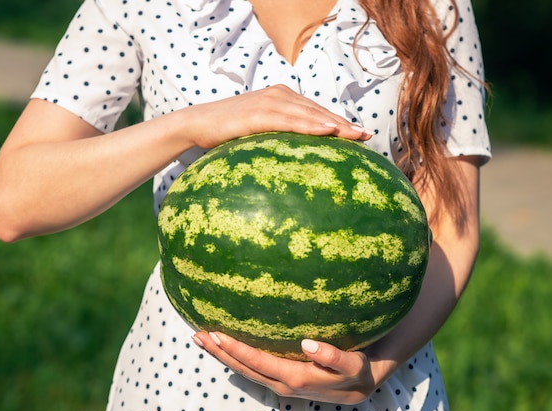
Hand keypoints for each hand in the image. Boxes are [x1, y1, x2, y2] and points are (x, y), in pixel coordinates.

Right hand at [177, 84, 372, 149]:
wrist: (197, 124)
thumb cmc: (228, 132)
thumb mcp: (257, 133)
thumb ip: (276, 138)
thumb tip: (292, 161)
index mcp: (282, 99)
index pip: (315, 111)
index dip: (338, 121)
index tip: (359, 134)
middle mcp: (279, 96)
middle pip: (318, 111)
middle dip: (343, 123)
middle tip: (366, 135)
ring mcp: (269, 102)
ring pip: (309, 114)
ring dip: (334, 124)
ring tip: (354, 134)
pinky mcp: (258, 112)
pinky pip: (290, 120)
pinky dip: (310, 125)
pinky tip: (327, 131)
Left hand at [192, 331, 383, 404]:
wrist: (362, 386)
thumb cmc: (358, 371)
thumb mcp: (354, 364)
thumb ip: (334, 357)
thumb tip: (308, 345)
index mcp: (295, 379)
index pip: (258, 362)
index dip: (236, 350)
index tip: (216, 334)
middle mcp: (282, 384)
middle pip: (243, 368)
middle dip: (219, 352)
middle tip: (197, 334)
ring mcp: (278, 383)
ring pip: (243, 370)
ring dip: (222, 355)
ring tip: (201, 338)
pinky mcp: (279, 378)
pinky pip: (251, 368)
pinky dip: (234, 357)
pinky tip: (223, 345)